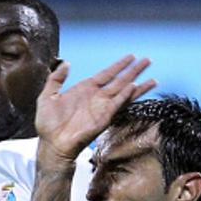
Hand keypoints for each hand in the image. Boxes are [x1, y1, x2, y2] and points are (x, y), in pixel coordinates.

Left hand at [35, 55, 156, 160]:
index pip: (107, 74)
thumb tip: (66, 63)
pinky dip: (125, 95)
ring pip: (124, 92)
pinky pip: (116, 104)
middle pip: (120, 80)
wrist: (51, 144)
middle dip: (134, 70)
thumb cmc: (48, 124)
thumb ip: (56, 78)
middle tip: (148, 60)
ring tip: (152, 78)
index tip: (131, 56)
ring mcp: (101, 108)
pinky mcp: (103, 118)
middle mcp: (97, 97)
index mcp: (85, 89)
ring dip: (138, 84)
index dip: (119, 65)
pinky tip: (133, 87)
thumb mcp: (48, 95)